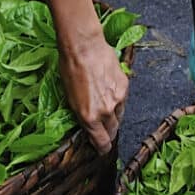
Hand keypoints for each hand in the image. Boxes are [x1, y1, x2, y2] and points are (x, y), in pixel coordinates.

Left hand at [58, 25, 127, 154]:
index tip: (100, 148)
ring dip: (113, 115)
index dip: (101, 148)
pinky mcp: (124, 86)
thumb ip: (82, 116)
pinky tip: (108, 91)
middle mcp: (105, 112)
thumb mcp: (69, 98)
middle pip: (113, 131)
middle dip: (107, 132)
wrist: (84, 46)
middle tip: (102, 129)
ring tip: (104, 105)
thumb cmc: (70, 69)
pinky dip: (117, 100)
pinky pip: (123, 101)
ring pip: (119, 115)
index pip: (102, 143)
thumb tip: (88, 126)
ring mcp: (117, 99)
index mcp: (88, 117)